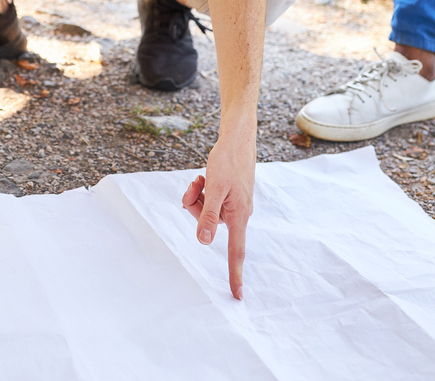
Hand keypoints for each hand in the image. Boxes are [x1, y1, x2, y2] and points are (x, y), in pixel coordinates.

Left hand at [181, 136, 255, 299]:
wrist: (238, 139)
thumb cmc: (227, 161)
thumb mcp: (214, 187)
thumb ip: (208, 215)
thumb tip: (204, 241)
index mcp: (239, 216)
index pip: (235, 251)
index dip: (235, 274)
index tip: (237, 295)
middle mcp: (239, 214)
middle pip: (208, 225)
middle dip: (195, 206)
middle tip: (196, 185)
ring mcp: (235, 206)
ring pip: (205, 211)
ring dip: (197, 196)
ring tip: (201, 178)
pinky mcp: (230, 197)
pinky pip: (209, 201)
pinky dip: (202, 191)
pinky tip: (204, 177)